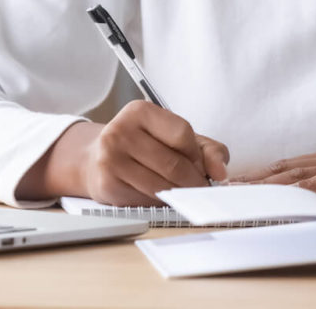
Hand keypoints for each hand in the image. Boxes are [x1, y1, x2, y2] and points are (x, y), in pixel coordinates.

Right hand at [80, 100, 229, 205]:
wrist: (95, 159)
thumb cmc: (142, 145)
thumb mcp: (174, 137)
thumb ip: (206, 149)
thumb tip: (220, 172)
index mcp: (140, 111)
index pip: (182, 134)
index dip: (198, 155)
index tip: (202, 166)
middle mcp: (120, 131)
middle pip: (173, 164)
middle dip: (194, 181)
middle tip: (200, 188)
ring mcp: (110, 159)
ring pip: (161, 186)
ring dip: (179, 195)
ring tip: (183, 193)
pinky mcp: (106, 185)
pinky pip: (145, 200)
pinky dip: (160, 203)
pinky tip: (160, 196)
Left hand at [230, 127, 315, 198]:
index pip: (287, 168)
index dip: (257, 178)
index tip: (228, 187)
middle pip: (282, 169)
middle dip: (249, 180)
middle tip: (216, 190)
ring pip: (295, 173)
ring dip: (264, 184)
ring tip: (234, 194)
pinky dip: (299, 188)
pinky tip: (280, 195)